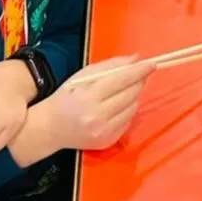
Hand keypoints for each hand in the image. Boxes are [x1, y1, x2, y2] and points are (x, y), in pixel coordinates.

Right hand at [37, 57, 153, 153]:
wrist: (49, 129)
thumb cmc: (66, 97)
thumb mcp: (83, 76)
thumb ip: (111, 66)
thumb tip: (136, 59)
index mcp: (88, 96)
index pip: (122, 80)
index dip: (139, 71)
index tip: (152, 64)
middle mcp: (97, 116)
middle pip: (130, 94)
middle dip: (139, 81)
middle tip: (141, 74)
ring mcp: (103, 131)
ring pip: (133, 108)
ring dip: (134, 96)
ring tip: (123, 91)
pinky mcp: (107, 141)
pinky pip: (128, 122)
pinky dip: (127, 111)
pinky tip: (117, 107)